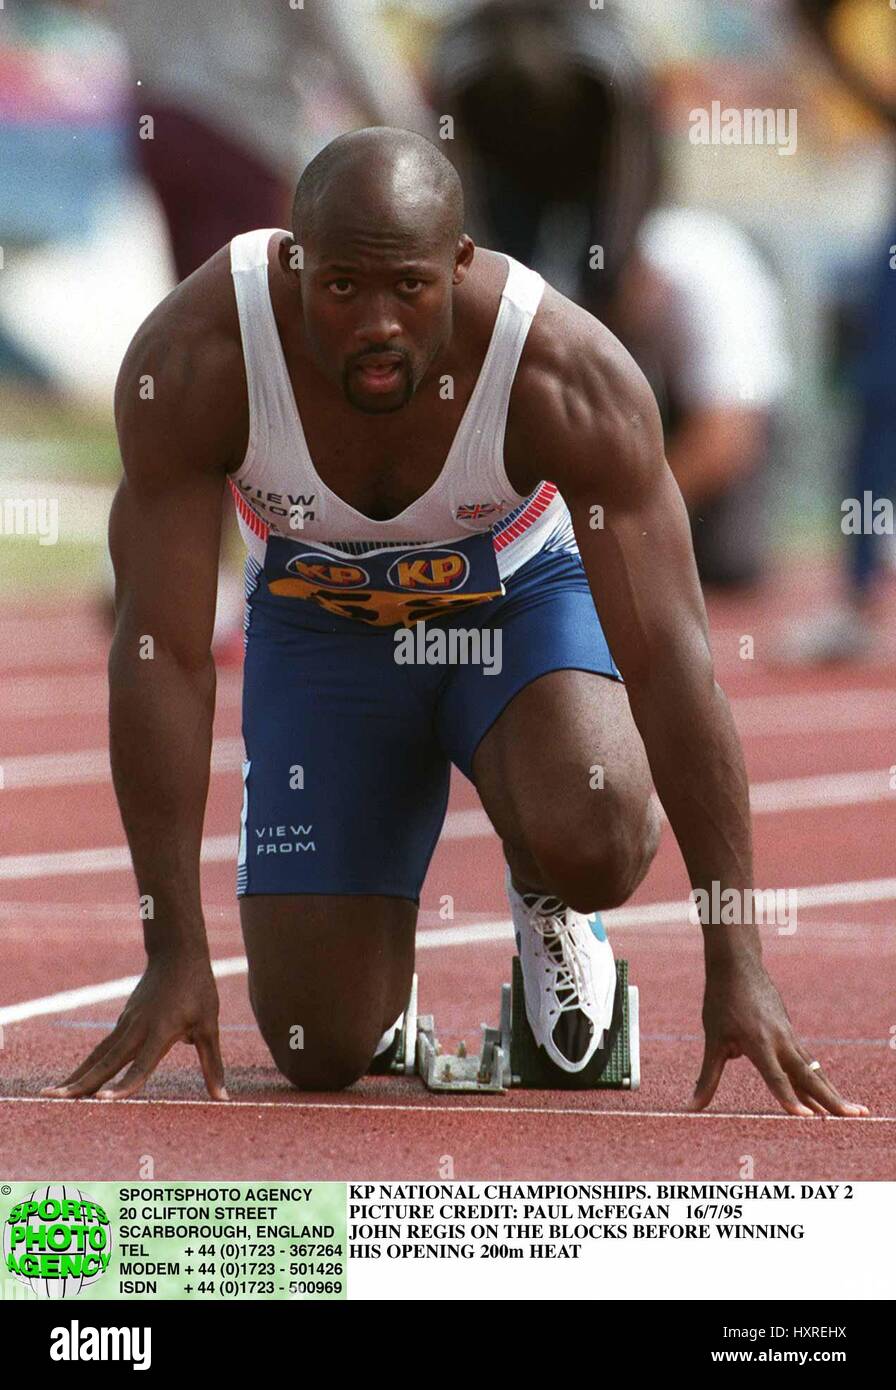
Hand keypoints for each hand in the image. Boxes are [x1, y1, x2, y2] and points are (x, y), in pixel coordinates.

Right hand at [41, 952, 226, 1100]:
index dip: (125, 1085)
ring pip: (98, 1054)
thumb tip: (223, 1099)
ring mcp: (126, 1023)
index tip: (105, 1102)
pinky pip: (102, 1047)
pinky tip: (75, 1080)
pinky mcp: (123, 1021)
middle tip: (54, 1100)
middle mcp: (137, 1028)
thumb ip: (213, 1066)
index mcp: (161, 1030)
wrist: (176, 953)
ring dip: (76, 1075)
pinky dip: (87, 1064)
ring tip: (52, 1095)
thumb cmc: (198, 989)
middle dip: (81, 1083)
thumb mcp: (210, 1027)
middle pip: (106, 1061)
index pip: (142, 1064)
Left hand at [691, 953, 868, 1116]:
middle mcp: (780, 1040)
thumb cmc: (722, 1001)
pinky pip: (807, 1059)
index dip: (789, 1099)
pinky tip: (825, 1091)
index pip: (776, 1077)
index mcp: (759, 1042)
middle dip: (831, 1099)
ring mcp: (788, 1034)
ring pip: (813, 1068)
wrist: (738, 964)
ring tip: (851, 1111)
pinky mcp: (790, 1030)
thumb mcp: (712, 1040)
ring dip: (831, 1091)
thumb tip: (692, 1106)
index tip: (806, 1118)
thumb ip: (708, 1076)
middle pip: (809, 1075)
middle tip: (854, 1116)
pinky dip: (818, 1077)